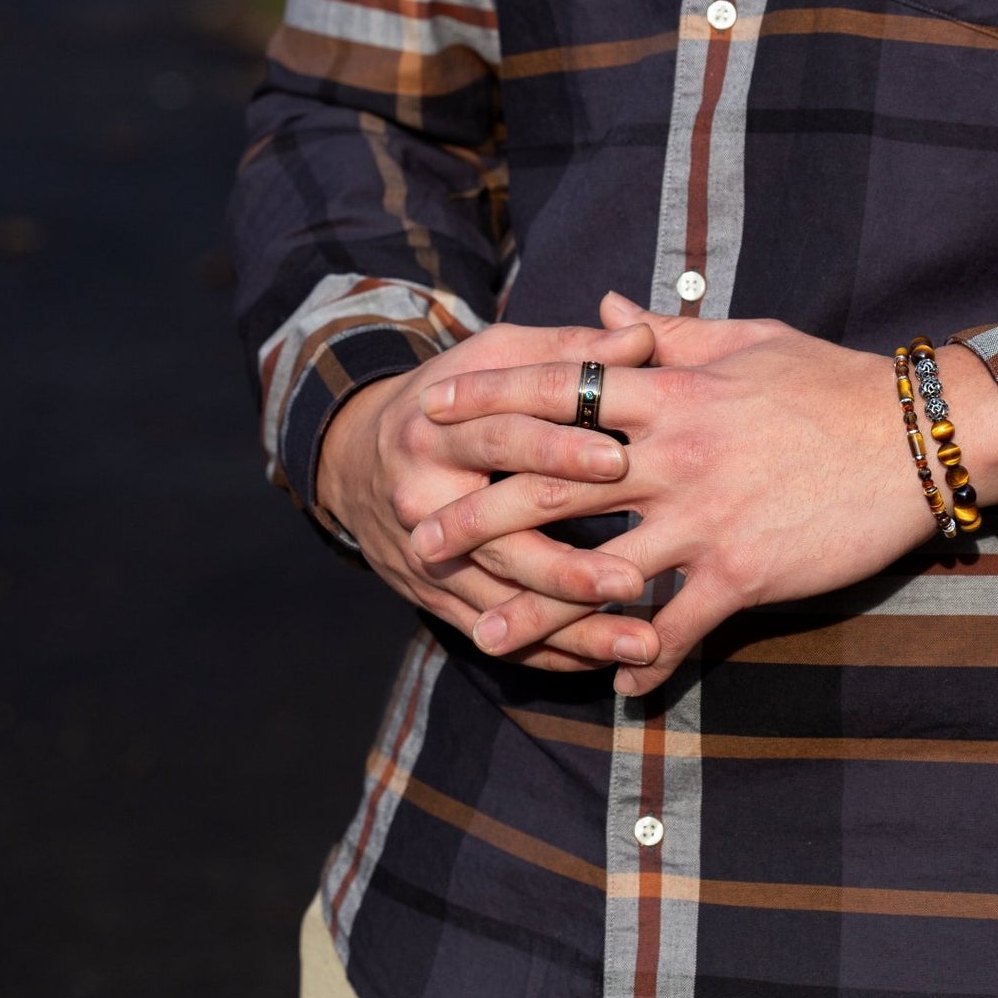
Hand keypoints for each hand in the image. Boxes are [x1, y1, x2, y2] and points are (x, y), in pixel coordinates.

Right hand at [317, 320, 664, 669]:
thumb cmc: (447, 400)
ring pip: (503, 603)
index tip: (619, 459)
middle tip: (635, 579)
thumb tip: (641, 337)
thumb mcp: (493, 361)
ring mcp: (426, 558)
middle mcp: (424, 500)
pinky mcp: (433, 598)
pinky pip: (495, 634)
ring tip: (642, 640)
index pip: (501, 440)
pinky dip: (550, 652)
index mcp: (437, 431)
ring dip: (574, 627)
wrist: (355, 458)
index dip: (557, 448)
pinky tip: (605, 661)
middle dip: (570, 566)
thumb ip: (568, 353)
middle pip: (500, 541)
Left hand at [411, 293, 997, 694]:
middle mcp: (673, 452)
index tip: (434, 411)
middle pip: (552, 483)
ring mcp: (704, 516)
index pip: (559, 387)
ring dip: (536, 607)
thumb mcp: (744, 338)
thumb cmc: (829, 380)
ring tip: (481, 635)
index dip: (490, 398)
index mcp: (669, 388)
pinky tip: (616, 686)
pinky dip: (645, 659)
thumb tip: (603, 303)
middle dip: (479, 512)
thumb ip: (665, 329)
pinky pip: (679, 625)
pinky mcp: (742, 570)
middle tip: (420, 538)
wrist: (917, 435)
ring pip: (599, 568)